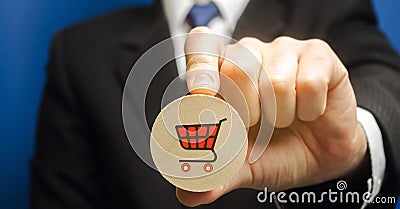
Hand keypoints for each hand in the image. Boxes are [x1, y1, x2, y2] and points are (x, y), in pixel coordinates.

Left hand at [178, 27, 366, 206]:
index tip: (203, 93)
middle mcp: (250, 54)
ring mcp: (284, 51)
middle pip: (237, 68)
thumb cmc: (276, 151)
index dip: (200, 66)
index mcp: (222, 73)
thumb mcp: (242, 166)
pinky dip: (309, 109)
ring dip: (282, 115)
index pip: (201, 47)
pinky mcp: (317, 55)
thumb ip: (215, 174)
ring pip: (276, 81)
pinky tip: (309, 112)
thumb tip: (186, 195)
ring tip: (286, 120)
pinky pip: (310, 83)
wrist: (322, 157)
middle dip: (248, 111)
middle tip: (258, 124)